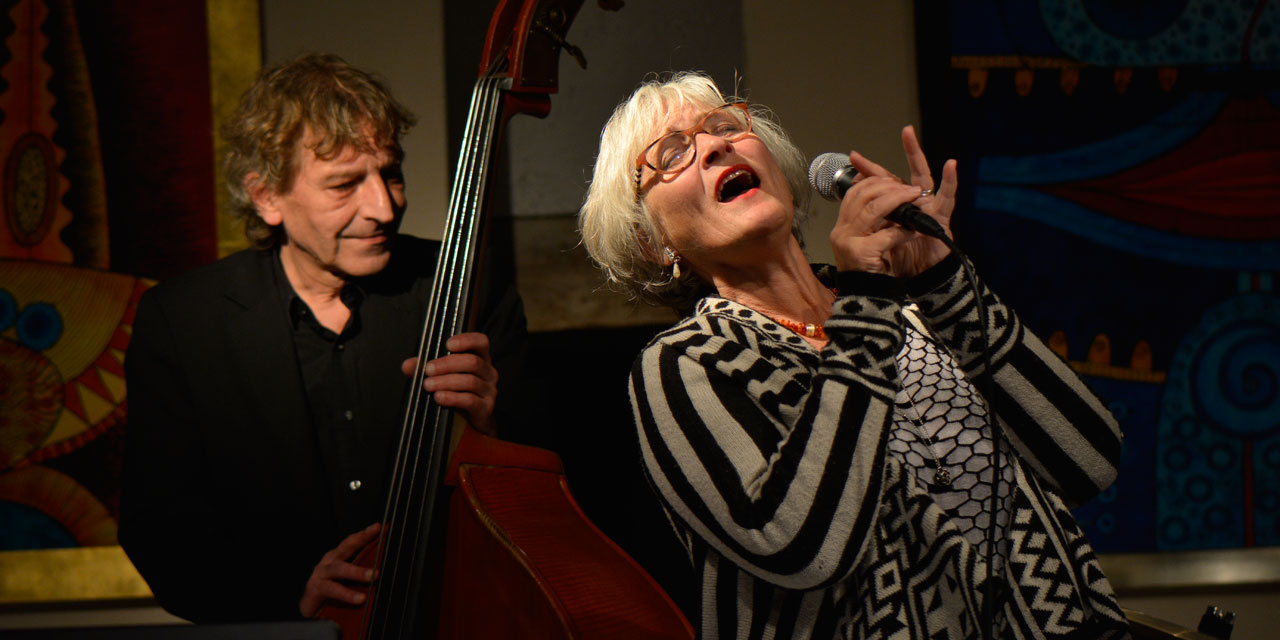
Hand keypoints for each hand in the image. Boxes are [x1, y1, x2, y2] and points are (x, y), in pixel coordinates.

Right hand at [299, 522, 379, 617]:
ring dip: (357, 572)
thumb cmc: (333, 593)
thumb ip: (363, 574)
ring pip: (340, 569)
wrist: (309, 611)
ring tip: (373, 576)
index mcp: (338, 556)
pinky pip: (332, 590)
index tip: (381, 527)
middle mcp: (329, 561)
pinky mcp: (315, 588)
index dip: (366, 534)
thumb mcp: (350, 581)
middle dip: (362, 541)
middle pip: (346, 547)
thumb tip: (385, 571)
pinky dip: (347, 594)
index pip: (353, 541)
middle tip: (380, 544)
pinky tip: (359, 599)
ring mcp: (320, 573)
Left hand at [401, 332, 498, 434]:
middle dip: (447, 364)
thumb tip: (407, 365)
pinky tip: (439, 397)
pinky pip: (470, 400)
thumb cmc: (457, 392)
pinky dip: (452, 398)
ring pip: (470, 381)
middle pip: (472, 362)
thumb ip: (425, 368)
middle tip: (428, 370)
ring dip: (446, 382)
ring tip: (428, 385)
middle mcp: (488, 372)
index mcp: (480, 358)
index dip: (466, 340)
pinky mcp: (486, 408)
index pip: (481, 341)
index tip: (448, 345)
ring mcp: (489, 390)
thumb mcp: (442, 376)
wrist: (470, 421)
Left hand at [830, 126, 957, 277]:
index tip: (854, 156)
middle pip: (905, 173)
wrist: (922, 279)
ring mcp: (929, 208)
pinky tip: (951, 165)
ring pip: (924, 178)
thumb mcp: (881, 238)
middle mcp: (914, 203)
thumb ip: (874, 221)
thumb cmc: (904, 259)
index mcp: (897, 208)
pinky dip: (950, 182)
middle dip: (907, 151)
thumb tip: (854, 208)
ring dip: (919, 157)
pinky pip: (948, 198)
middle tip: (905, 130)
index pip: (882, 185)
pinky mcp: (942, 217)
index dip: (869, 171)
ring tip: (915, 138)